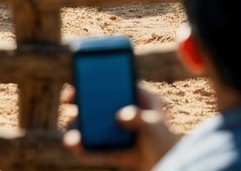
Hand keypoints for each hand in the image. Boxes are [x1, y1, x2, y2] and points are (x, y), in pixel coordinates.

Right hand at [62, 84, 176, 170]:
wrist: (172, 166)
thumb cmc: (166, 142)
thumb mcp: (154, 125)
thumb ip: (138, 118)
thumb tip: (120, 116)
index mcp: (136, 99)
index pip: (114, 83)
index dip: (96, 79)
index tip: (81, 78)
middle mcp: (124, 113)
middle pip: (97, 104)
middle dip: (80, 103)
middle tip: (68, 102)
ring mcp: (116, 133)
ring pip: (92, 128)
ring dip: (77, 130)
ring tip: (70, 136)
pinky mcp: (113, 152)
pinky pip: (95, 150)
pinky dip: (84, 150)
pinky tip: (75, 147)